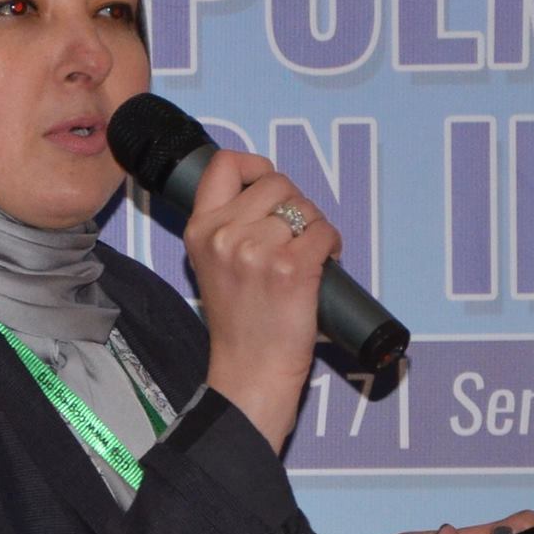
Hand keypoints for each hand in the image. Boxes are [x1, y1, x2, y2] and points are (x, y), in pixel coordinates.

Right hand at [186, 150, 340, 448]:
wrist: (250, 369)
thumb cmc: (239, 321)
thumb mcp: (211, 264)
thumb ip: (226, 225)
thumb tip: (264, 188)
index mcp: (200, 230)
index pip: (224, 164)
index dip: (254, 166)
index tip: (266, 183)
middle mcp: (224, 235)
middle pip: (276, 182)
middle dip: (294, 204)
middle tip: (293, 236)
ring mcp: (257, 251)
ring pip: (305, 207)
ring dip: (315, 227)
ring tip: (306, 256)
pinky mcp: (292, 268)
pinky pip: (325, 232)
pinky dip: (333, 245)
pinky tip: (323, 264)